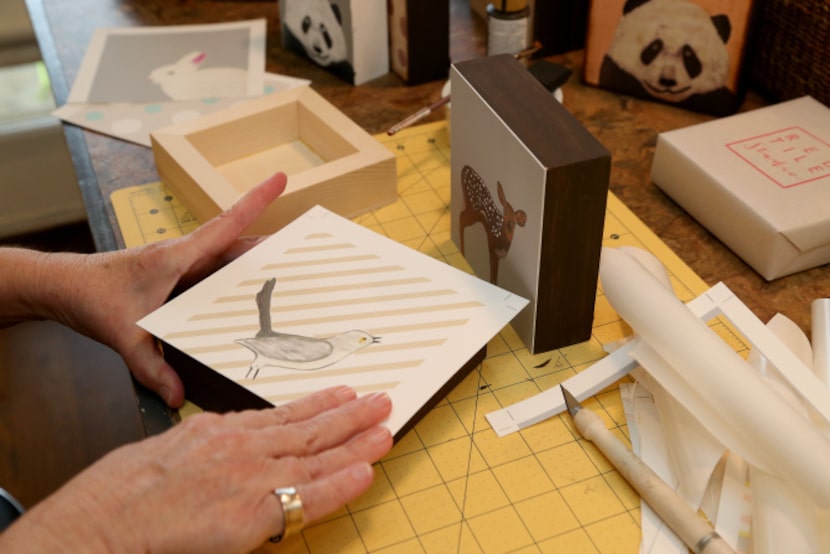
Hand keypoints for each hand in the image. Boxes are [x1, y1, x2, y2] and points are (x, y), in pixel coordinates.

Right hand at [0, 386, 392, 553]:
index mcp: (219, 431)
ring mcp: (250, 477)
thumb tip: (216, 446)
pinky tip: (365, 473)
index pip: (282, 416)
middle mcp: (241, 448)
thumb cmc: (117, 494)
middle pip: (308, 428)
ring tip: (385, 427)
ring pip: (317, 455)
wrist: (98, 524)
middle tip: (380, 399)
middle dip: (349, 413)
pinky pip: (307, 498)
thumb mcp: (163, 451)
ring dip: (356, 441)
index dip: (317, 406)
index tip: (341, 394)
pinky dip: (340, 484)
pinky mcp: (251, 512)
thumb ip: (201, 446)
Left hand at [46, 173, 286, 406]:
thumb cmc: (91, 296)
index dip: (256, 200)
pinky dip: (236, 273)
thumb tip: (178, 397)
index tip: (280, 177)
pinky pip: (215, 269)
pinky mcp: (176, 275)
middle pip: (237, 240)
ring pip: (228, 254)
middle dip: (272, 237)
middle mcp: (185, 255)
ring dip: (255, 255)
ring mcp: (181, 263)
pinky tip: (246, 290)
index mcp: (179, 256)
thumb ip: (151, 368)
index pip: (226, 224)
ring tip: (287, 264)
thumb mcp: (124, 335)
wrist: (64, 286)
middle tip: (306, 242)